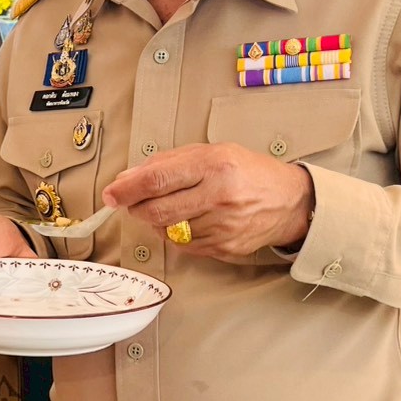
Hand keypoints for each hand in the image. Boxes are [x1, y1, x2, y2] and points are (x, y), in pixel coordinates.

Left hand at [102, 143, 314, 258]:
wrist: (289, 201)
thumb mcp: (210, 152)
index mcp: (214, 165)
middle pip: (156, 210)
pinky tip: (189, 220)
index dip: (127, 189)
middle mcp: (219, 195)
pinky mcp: (224, 247)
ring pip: (167, 230)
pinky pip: (183, 245)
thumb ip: (166, 163)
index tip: (111, 193)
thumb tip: (126, 179)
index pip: (157, 179)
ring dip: (157, 221)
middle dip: (135, 208)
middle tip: (133, 202)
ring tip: (172, 207)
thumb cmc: (247, 172)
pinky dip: (176, 234)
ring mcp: (223, 225)